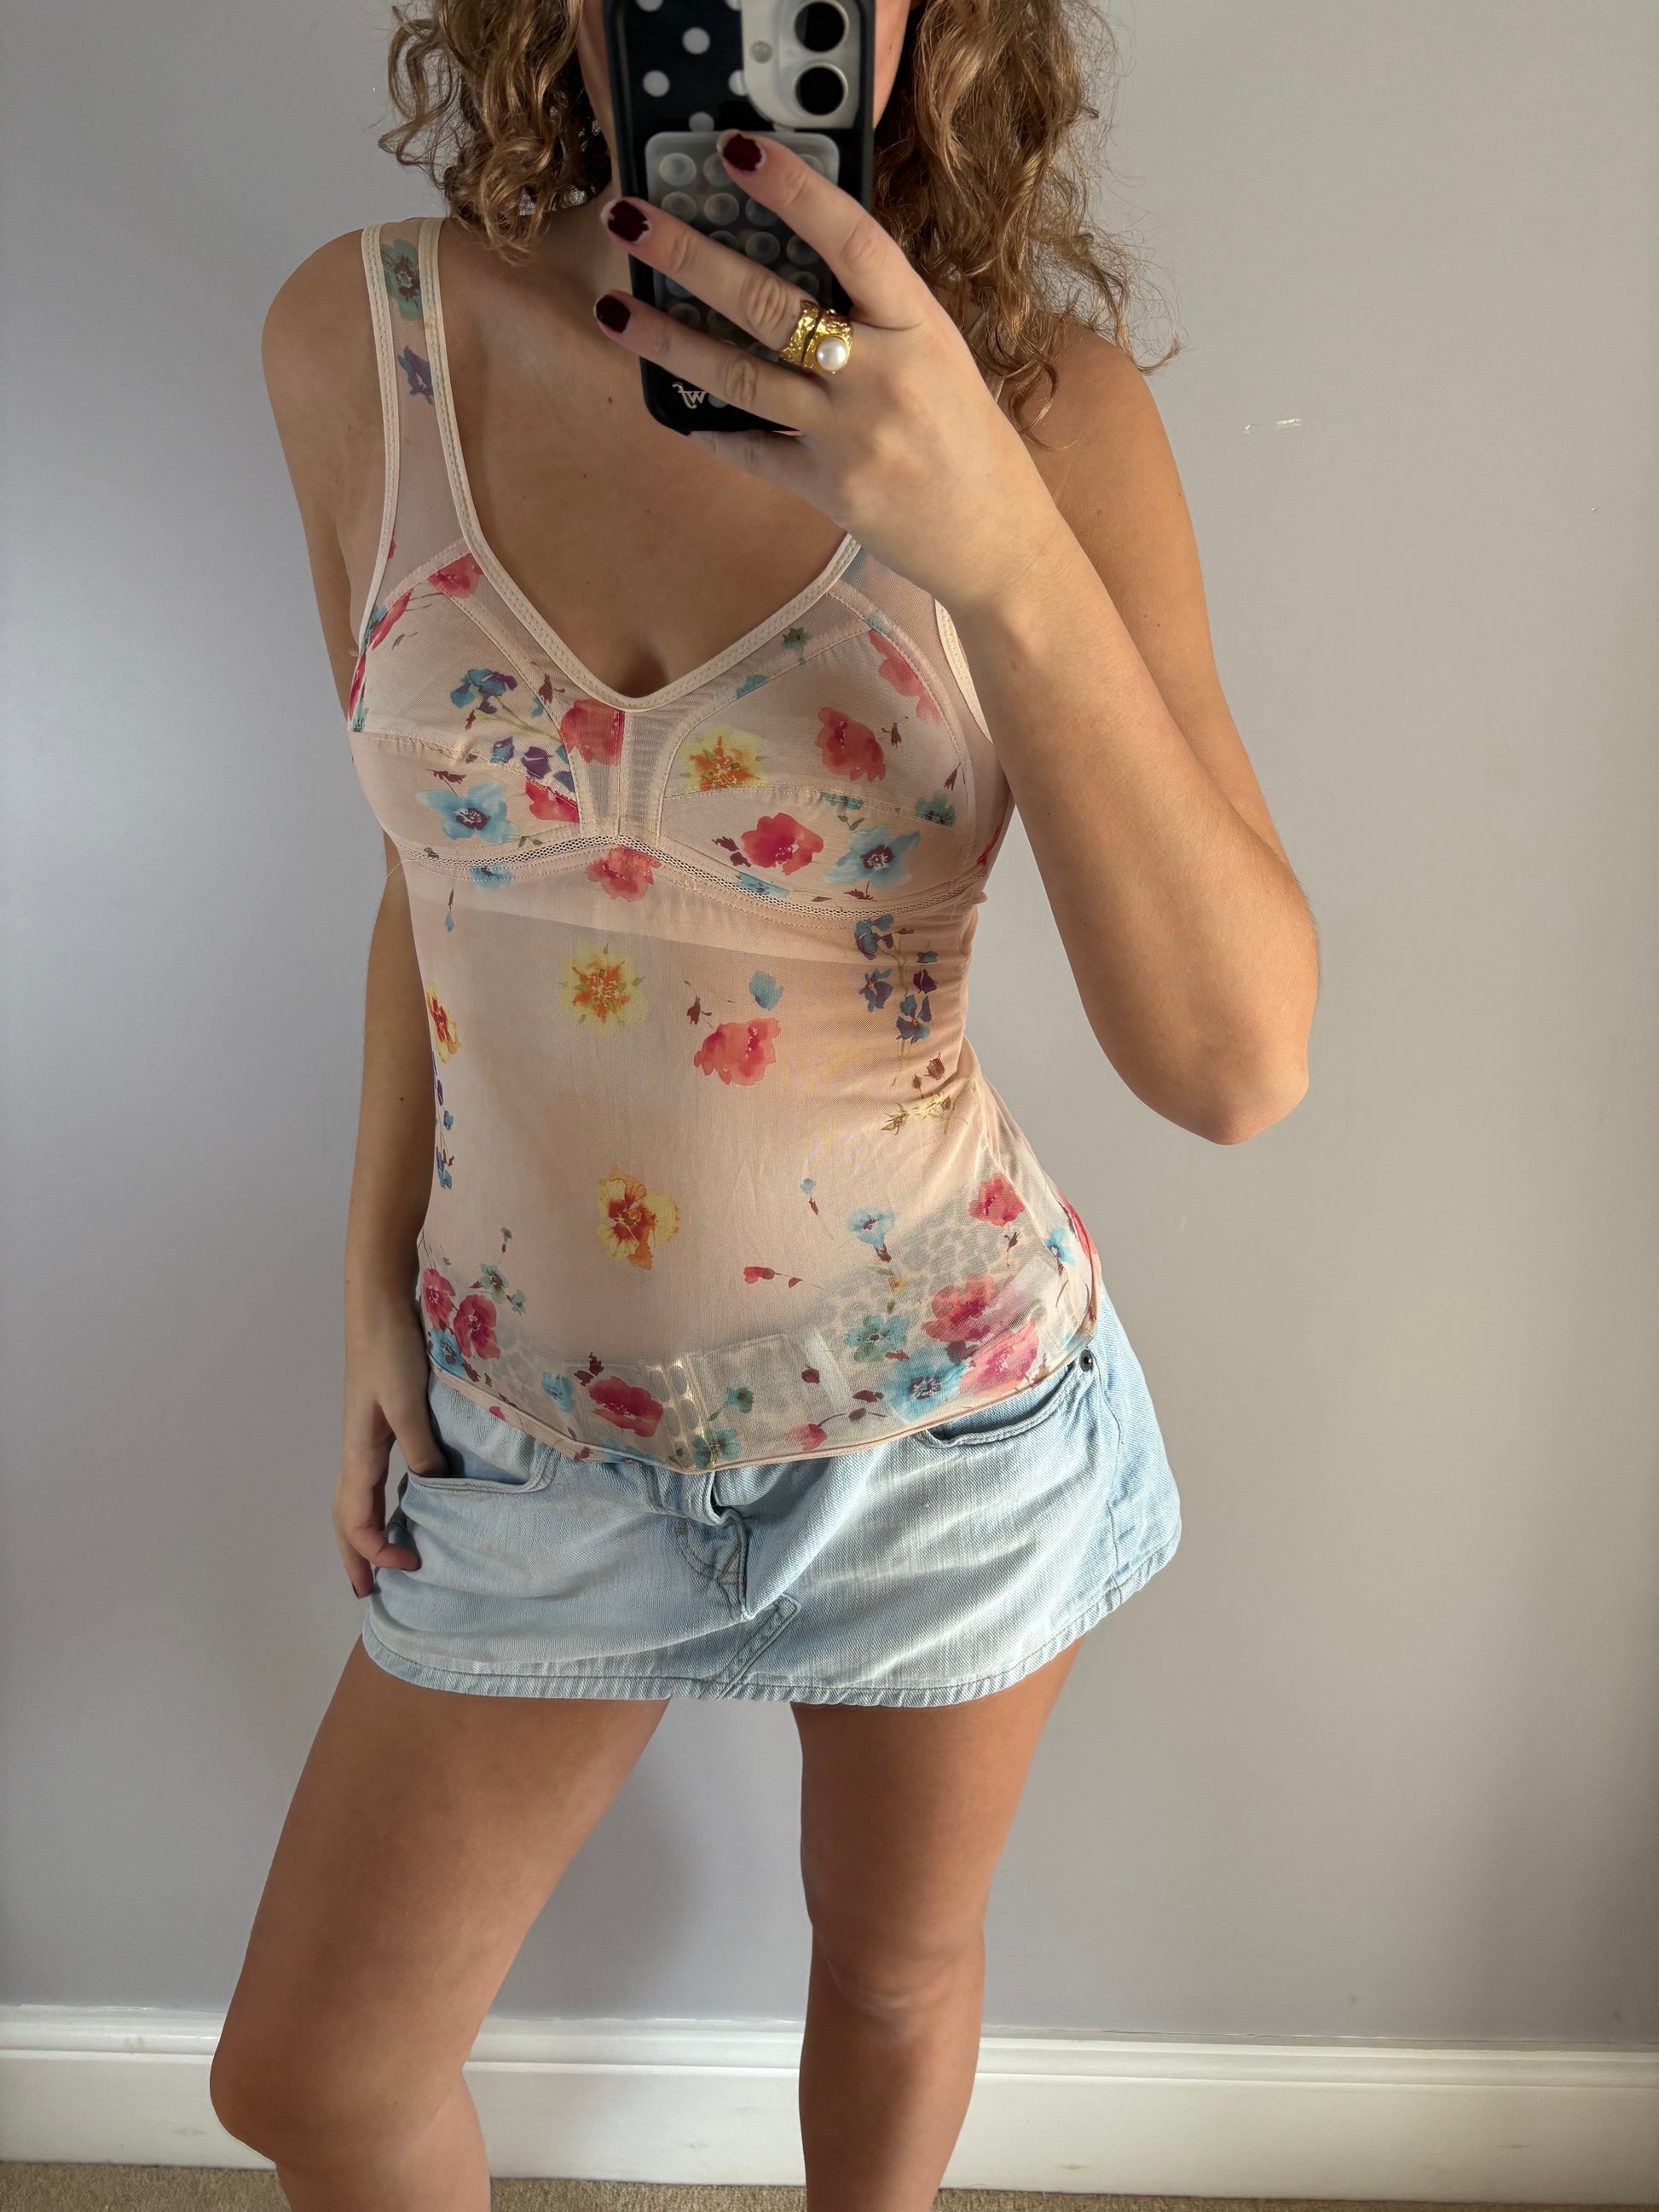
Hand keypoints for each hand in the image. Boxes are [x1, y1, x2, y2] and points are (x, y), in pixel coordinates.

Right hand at [336, 1281, 442, 1597]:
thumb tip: (433, 1489)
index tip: (410, 1566)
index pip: (356, 1520)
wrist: (379, 1309)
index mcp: (358, 1454)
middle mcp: (354, 1453)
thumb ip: (421, 1448)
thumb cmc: (392, 1352)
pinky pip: (370, 1481)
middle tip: (369, 1594)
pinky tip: (401, 1508)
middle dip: (355, 1558)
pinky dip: (377, 1506)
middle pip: (345, 1519)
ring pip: (354, 1502)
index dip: (378, 1551)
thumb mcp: (409, 1403)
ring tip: (380, 1561)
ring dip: (363, 1536)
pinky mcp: (376, 1427)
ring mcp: (362, 1441)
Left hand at [593, 129, 1065, 616]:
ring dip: (666, 340)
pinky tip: (673, 411)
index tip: (737, 150)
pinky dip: (710, 430)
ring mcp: (851, 437)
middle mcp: (883, 375)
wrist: (998, 541)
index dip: (794, 189)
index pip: (852, 239)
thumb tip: (798, 263)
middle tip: (631, 217)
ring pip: (738, 376)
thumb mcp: (939, 356)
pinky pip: (752, 451)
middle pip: (770, 302)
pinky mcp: (828, 490)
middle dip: (689, 254)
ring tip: (614, 310)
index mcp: (919, 325)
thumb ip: (879, 315)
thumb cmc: (969, 441)